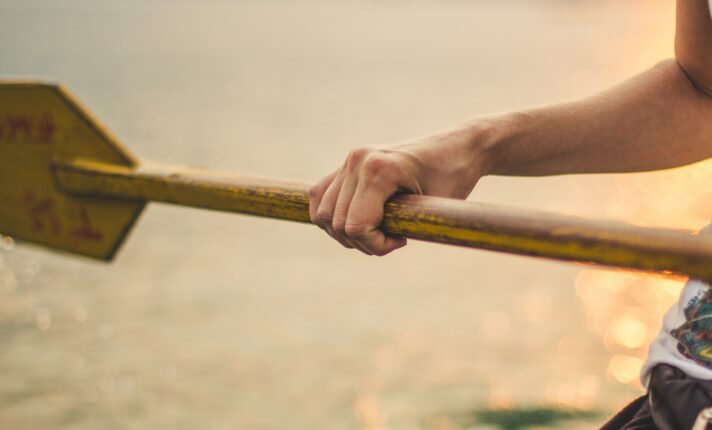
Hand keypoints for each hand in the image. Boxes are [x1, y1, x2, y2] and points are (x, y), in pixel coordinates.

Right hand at [309, 126, 489, 254]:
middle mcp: (357, 161)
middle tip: (393, 239)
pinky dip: (331, 216)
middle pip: (336, 224)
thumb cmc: (452, 179)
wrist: (458, 148)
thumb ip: (394, 228)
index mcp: (379, 169)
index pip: (355, 226)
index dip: (376, 245)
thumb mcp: (431, 209)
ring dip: (345, 233)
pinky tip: (357, 223)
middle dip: (363, 242)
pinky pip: (321, 196)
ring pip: (323, 213)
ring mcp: (349, 160)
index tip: (402, 241)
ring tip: (377, 232)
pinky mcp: (347, 164)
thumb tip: (362, 242)